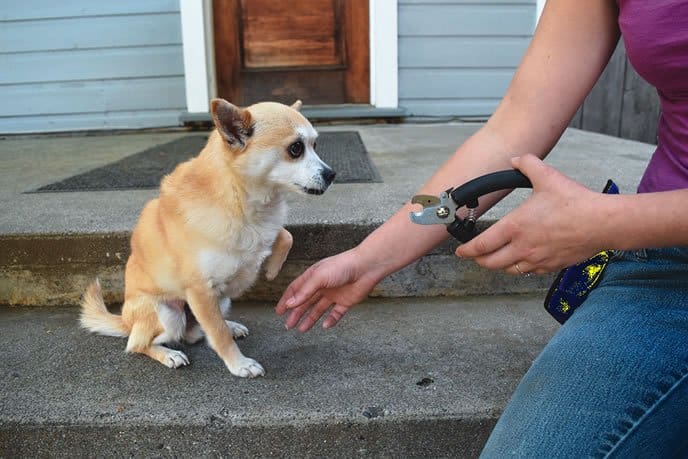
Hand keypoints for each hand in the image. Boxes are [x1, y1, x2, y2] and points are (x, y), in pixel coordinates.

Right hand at [275, 248, 379, 331]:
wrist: (366, 267)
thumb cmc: (342, 267)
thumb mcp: (319, 277)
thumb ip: (305, 291)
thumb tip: (290, 304)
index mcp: (313, 276)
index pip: (296, 290)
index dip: (287, 300)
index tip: (279, 311)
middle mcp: (322, 286)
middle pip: (306, 302)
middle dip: (296, 313)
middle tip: (288, 325)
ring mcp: (334, 294)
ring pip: (318, 309)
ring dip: (310, 319)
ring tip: (301, 330)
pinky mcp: (346, 301)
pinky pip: (336, 313)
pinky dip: (331, 320)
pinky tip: (325, 326)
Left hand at [456, 155, 604, 273]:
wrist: (602, 223)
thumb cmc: (575, 203)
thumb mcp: (546, 176)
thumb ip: (526, 164)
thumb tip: (516, 159)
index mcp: (515, 227)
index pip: (482, 245)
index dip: (467, 250)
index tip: (461, 251)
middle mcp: (522, 247)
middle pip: (491, 263)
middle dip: (479, 260)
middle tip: (474, 256)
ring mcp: (537, 259)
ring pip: (509, 270)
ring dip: (498, 266)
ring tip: (495, 259)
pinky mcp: (551, 265)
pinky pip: (528, 272)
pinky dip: (519, 268)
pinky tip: (521, 261)